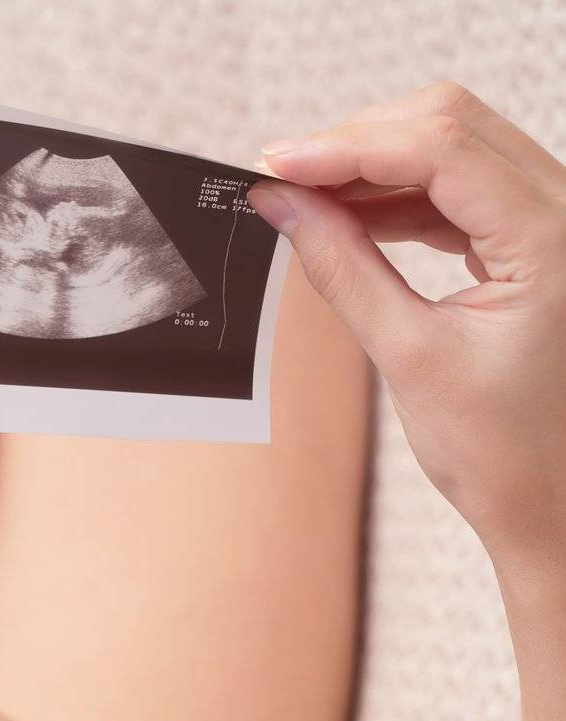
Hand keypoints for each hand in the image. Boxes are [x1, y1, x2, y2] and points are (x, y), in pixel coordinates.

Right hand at [247, 81, 565, 594]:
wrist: (551, 500)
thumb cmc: (501, 452)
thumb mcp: (409, 358)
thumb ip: (344, 270)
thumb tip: (284, 206)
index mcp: (552, 240)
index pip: (441, 149)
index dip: (349, 146)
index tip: (278, 164)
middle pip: (451, 126)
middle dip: (360, 143)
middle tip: (282, 177)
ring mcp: (557, 220)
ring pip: (456, 147)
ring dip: (376, 165)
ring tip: (305, 199)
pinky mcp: (538, 236)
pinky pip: (465, 187)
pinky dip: (404, 195)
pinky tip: (350, 216)